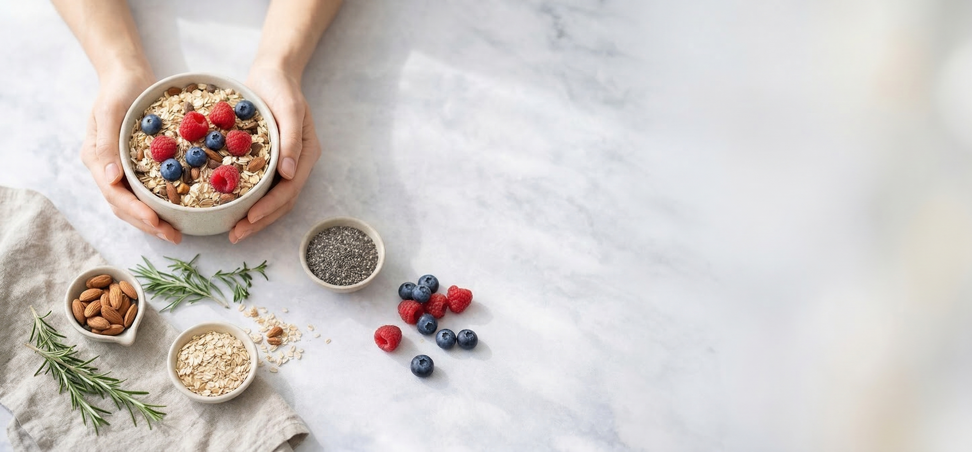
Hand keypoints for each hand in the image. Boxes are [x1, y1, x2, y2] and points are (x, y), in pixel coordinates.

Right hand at [81, 70, 182, 242]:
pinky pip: (150, 190)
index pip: (114, 194)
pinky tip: (182, 212)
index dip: (135, 211)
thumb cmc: (117, 89)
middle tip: (174, 237)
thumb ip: (106, 144)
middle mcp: (108, 169)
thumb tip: (110, 177)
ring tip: (177, 234)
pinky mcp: (140, 166)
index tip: (156, 220)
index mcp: (96, 160)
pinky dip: (163, 204)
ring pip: (137, 203)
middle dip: (149, 224)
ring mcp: (124, 169)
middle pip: (126, 207)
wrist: (128, 75)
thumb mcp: (109, 111)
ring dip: (156, 221)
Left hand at [230, 65, 321, 242]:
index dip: (270, 207)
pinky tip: (226, 207)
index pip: (289, 190)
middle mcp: (294, 165)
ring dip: (252, 217)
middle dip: (259, 221)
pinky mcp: (264, 161)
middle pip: (280, 202)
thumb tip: (288, 173)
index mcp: (305, 156)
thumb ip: (290, 140)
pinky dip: (243, 199)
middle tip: (236, 235)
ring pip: (268, 199)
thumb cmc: (283, 89)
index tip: (249, 218)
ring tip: (232, 231)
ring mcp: (280, 165)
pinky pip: (255, 185)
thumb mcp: (290, 109)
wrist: (272, 74)